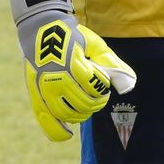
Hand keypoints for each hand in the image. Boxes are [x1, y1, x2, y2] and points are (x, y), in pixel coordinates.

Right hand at [11, 0, 135, 141]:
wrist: (40, 31)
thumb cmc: (73, 37)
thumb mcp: (95, 45)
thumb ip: (112, 64)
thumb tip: (129, 84)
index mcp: (72, 65)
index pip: (95, 87)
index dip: (104, 87)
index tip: (103, 81)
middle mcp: (56, 80)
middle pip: (84, 104)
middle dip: (96, 102)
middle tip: (99, 95)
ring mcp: (43, 90)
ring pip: (68, 114)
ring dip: (83, 113)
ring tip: (87, 105)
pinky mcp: (34, 96)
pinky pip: (46, 122)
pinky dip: (58, 131)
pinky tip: (69, 132)